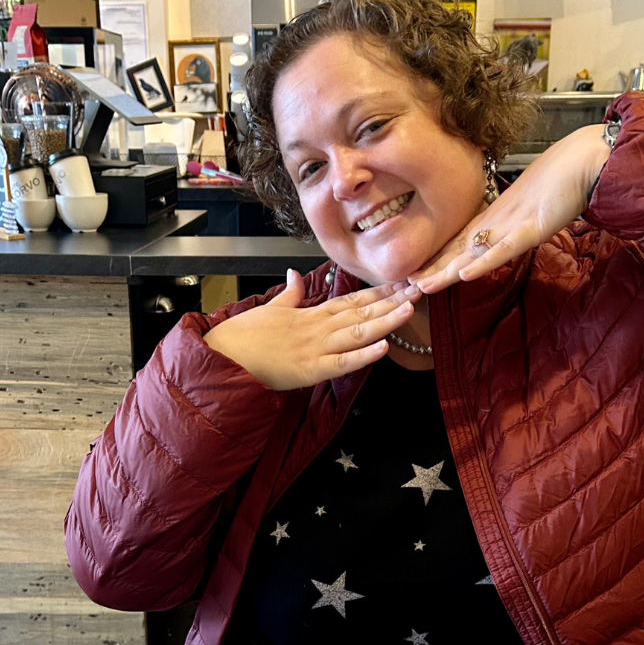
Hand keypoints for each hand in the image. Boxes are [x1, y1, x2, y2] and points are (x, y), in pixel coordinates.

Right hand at [203, 271, 420, 390]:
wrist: (223, 356)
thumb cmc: (243, 335)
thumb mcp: (269, 308)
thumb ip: (288, 293)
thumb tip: (294, 273)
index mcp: (310, 313)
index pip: (351, 299)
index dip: (379, 292)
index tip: (402, 283)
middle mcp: (318, 327)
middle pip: (361, 312)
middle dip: (392, 302)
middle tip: (420, 289)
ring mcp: (315, 348)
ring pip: (357, 332)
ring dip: (386, 321)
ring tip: (409, 310)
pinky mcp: (309, 370)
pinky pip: (341, 363)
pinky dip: (363, 356)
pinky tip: (383, 348)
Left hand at [409, 123, 611, 294]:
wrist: (581, 161)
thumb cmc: (559, 182)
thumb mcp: (528, 209)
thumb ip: (511, 225)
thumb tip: (496, 239)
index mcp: (494, 217)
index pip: (458, 242)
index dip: (436, 260)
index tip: (414, 275)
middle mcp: (495, 221)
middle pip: (457, 249)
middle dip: (432, 269)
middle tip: (403, 286)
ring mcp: (511, 224)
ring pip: (471, 252)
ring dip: (445, 270)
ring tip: (421, 285)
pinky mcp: (530, 228)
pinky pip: (503, 249)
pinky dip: (483, 262)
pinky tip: (463, 275)